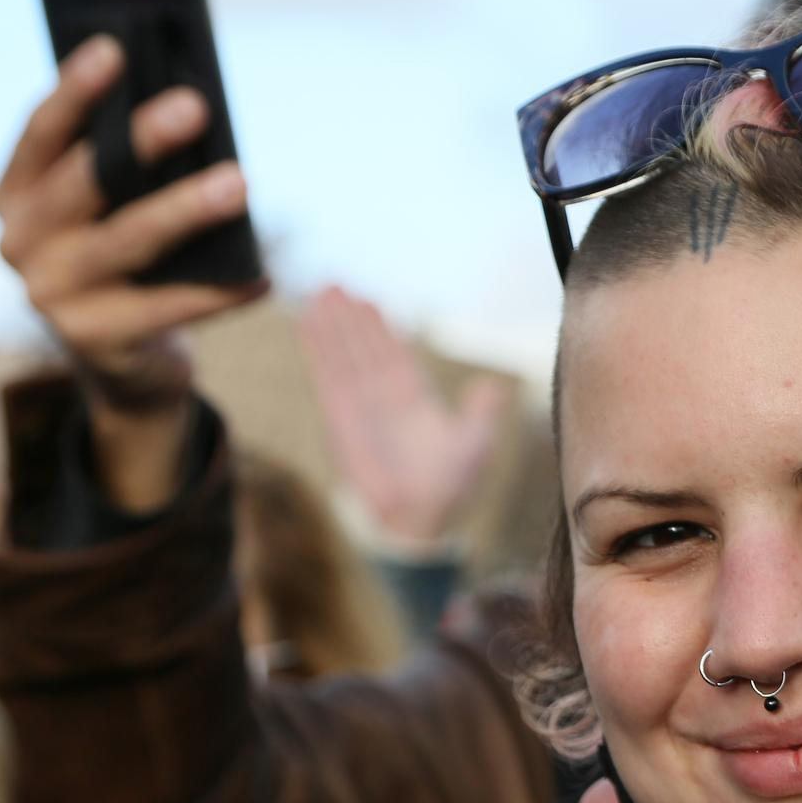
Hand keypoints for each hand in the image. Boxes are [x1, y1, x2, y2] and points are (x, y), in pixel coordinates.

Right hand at [0, 34, 269, 411]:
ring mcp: (51, 294)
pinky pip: (169, 305)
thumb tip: (188, 110)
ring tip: (240, 183)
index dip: (75, 91)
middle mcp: (18, 242)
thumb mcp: (109, 212)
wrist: (123, 364)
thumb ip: (124, 169)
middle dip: (142, 140)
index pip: (41, 133)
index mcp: (14, 196)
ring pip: (129, 239)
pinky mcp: (94, 338)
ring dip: (188, 208)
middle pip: (88, 180)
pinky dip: (219, 290)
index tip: (115, 48)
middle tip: (195, 106)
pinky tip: (259, 277)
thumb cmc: (126, 263)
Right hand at [301, 285, 513, 546]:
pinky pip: (328, 376)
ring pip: (344, 355)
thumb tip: (493, 386)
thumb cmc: (449, 487)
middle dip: (350, 319)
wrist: (419, 517)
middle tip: (334, 284)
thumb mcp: (474, 443)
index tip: (368, 302)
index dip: (380, 330)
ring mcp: (361, 405)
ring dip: (332, 325)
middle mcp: (384, 399)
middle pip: (364, 349)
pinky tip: (309, 323)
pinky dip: (319, 349)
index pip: (393, 356)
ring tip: (320, 293)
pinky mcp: (341, 416)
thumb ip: (481, 412)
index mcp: (414, 401)